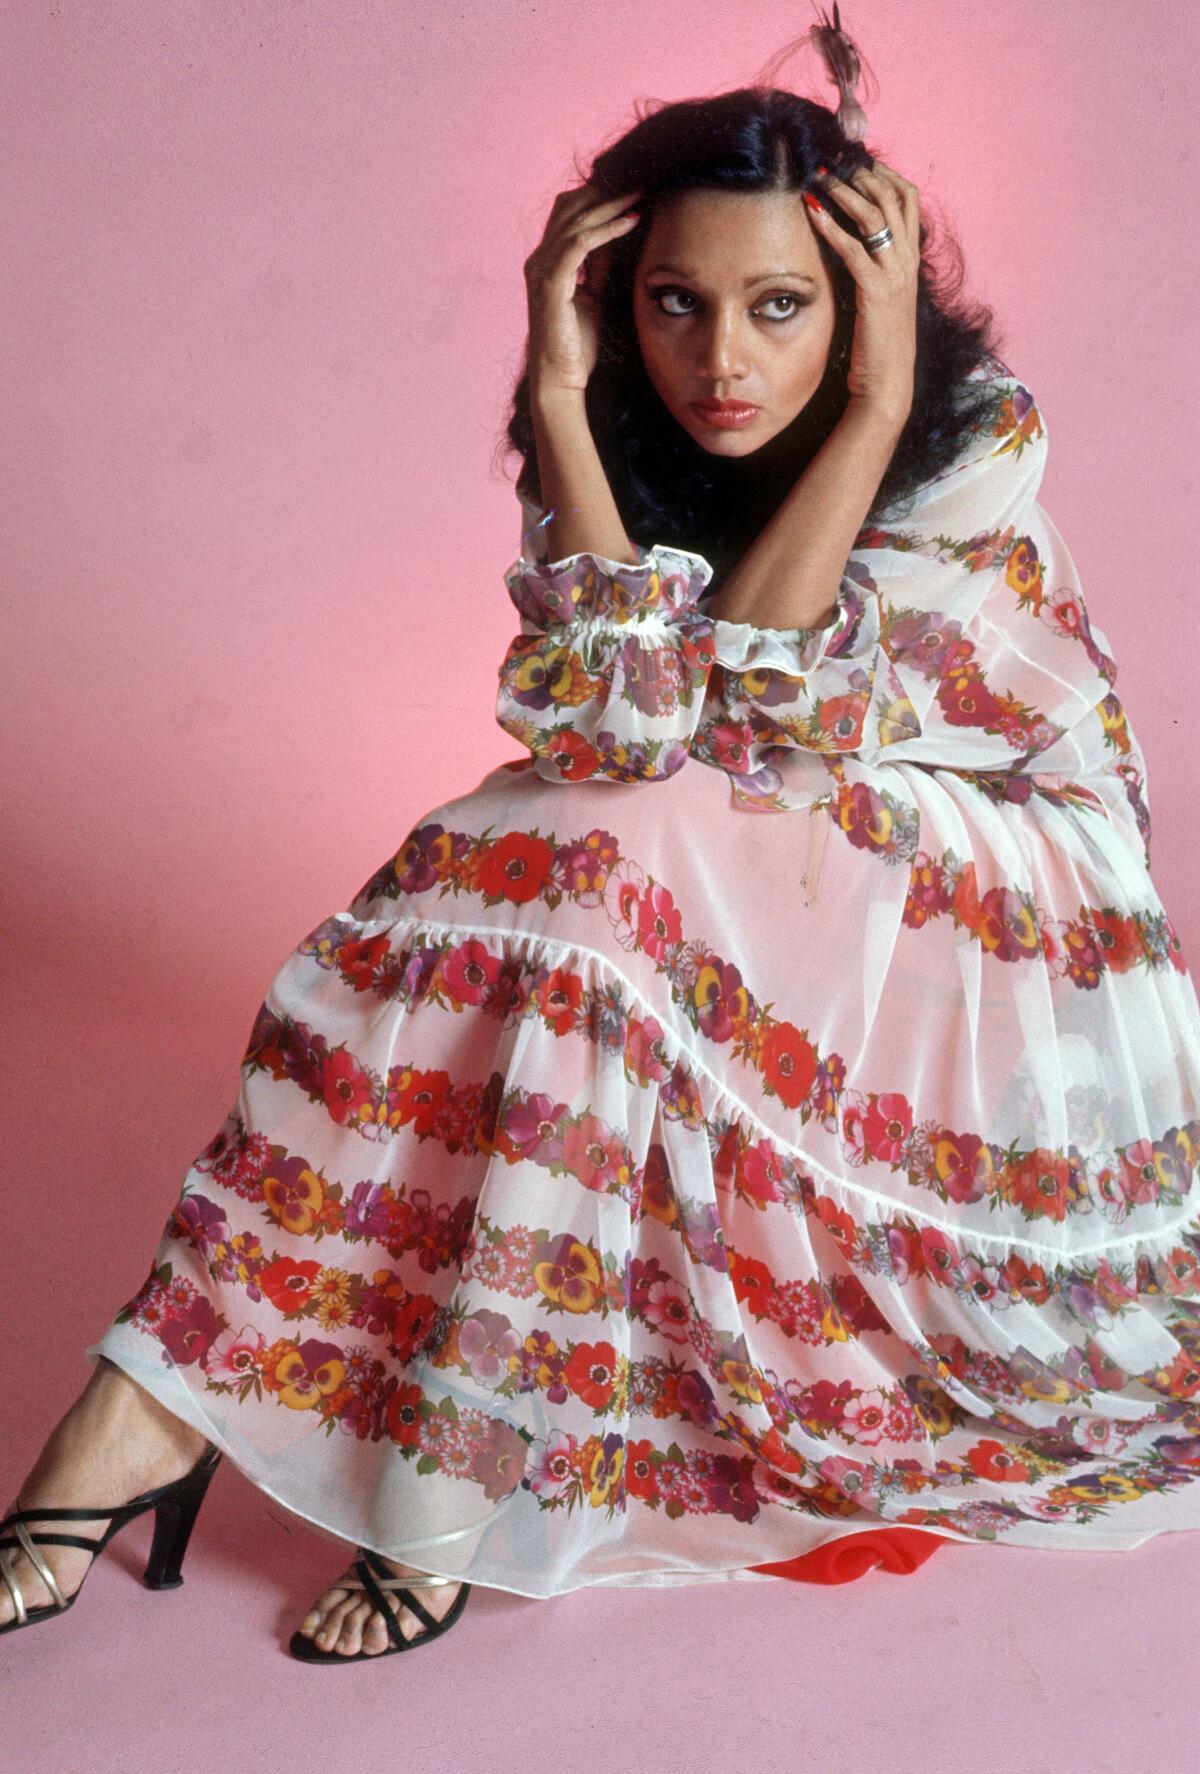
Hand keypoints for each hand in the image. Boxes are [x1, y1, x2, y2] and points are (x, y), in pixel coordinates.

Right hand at [524, 183, 641, 399]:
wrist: (561, 380)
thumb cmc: (577, 345)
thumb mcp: (593, 297)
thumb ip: (597, 267)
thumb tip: (613, 238)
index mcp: (547, 261)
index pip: (570, 214)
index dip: (600, 197)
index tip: (633, 189)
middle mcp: (539, 260)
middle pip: (570, 207)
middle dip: (606, 191)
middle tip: (640, 181)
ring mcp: (541, 270)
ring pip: (576, 220)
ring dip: (611, 204)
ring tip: (640, 194)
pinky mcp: (550, 283)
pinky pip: (579, 244)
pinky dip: (607, 230)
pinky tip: (631, 221)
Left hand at [805, 158, 919, 423]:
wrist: (888, 385)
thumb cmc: (878, 345)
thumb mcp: (881, 297)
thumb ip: (873, 267)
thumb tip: (851, 244)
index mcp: (911, 259)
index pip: (907, 198)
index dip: (883, 173)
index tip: (855, 162)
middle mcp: (908, 261)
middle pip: (892, 197)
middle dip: (860, 174)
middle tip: (831, 162)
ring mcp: (895, 276)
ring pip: (875, 216)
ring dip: (844, 192)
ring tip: (818, 177)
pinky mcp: (876, 293)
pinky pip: (854, 250)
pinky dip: (831, 227)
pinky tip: (811, 211)